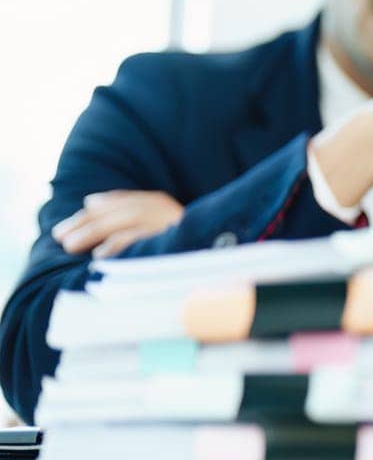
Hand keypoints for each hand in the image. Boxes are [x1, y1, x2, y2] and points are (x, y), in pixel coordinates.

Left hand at [52, 190, 184, 257]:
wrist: (226, 259)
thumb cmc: (191, 249)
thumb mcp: (160, 226)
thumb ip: (130, 215)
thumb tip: (90, 201)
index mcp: (163, 204)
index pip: (123, 202)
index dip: (95, 209)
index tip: (73, 219)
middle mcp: (166, 210)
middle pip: (117, 212)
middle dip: (84, 223)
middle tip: (59, 236)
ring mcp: (170, 224)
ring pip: (122, 223)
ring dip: (91, 233)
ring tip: (69, 246)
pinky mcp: (172, 240)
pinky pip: (139, 241)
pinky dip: (116, 247)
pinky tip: (99, 257)